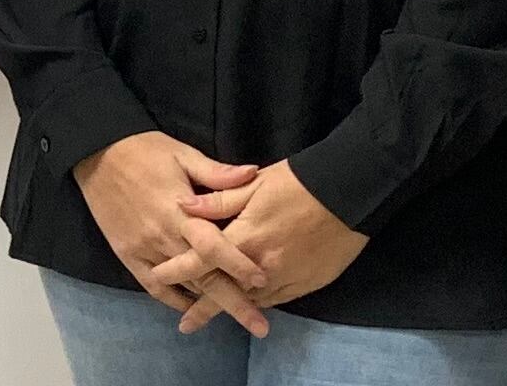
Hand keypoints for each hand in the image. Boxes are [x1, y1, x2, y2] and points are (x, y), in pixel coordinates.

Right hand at [72, 132, 270, 333]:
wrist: (97, 153)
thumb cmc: (145, 151)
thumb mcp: (183, 154)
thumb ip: (217, 172)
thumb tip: (254, 173)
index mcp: (179, 211)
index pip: (214, 246)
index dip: (239, 265)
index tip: (264, 281)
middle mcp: (162, 237)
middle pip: (203, 277)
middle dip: (233, 303)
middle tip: (260, 326)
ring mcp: (143, 250)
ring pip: (182, 285)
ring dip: (208, 304)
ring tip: (235, 319)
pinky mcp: (128, 256)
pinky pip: (154, 287)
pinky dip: (174, 300)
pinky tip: (192, 307)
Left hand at [158, 161, 369, 327]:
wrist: (349, 194)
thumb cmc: (298, 182)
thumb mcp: (254, 183)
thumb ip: (218, 199)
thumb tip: (182, 205)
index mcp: (244, 238)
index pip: (201, 260)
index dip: (177, 270)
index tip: (157, 277)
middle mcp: (261, 266)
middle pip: (224, 291)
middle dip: (202, 308)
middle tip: (185, 325)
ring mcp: (284, 278)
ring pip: (250, 300)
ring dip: (231, 309)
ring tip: (213, 320)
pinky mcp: (305, 283)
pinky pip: (275, 299)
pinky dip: (258, 303)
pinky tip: (251, 306)